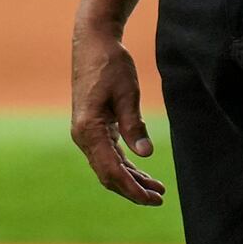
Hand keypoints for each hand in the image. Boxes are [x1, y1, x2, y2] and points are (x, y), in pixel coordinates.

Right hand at [69, 20, 165, 205]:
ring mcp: (86, 133)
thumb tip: (145, 155)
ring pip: (108, 166)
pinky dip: (125, 166)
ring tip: (157, 190)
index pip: (111, 170)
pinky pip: (108, 155)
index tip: (153, 198)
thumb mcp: (127, 93)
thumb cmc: (110, 65)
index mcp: (88, 130)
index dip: (132, 188)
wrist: (92, 43)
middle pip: (107, 174)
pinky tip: (142, 172)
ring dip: (131, 179)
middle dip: (133, 189)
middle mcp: (83, 136)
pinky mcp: (93, 128)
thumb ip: (134, 125)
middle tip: (159, 200)